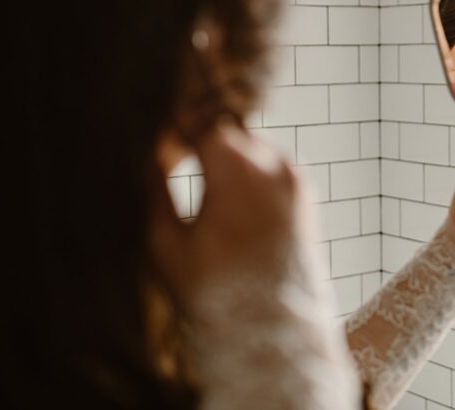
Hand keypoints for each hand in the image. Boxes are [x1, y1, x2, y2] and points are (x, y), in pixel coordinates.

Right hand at [149, 122, 304, 301]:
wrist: (273, 333)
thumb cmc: (212, 293)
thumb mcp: (166, 243)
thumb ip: (154, 189)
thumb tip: (149, 155)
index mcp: (238, 168)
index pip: (202, 121)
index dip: (178, 126)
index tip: (159, 136)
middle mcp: (273, 164)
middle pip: (230, 131)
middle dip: (203, 139)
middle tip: (176, 152)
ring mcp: (295, 178)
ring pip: (253, 147)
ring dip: (229, 156)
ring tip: (201, 177)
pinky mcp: (306, 195)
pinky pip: (272, 167)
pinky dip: (251, 174)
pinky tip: (229, 198)